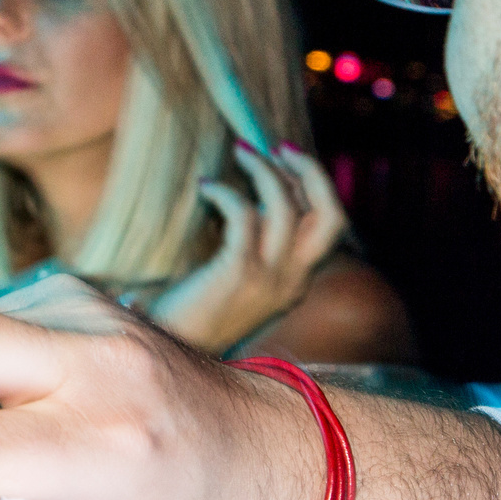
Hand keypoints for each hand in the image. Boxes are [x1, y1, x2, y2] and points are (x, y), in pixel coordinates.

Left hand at [150, 142, 346, 353]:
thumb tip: (251, 201)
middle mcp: (293, 281)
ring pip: (287, 207)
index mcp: (297, 283)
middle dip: (312, 171)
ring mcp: (269, 279)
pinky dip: (227, 192)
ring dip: (265, 170)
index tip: (288, 160)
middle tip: (279, 146)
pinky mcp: (238, 273)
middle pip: (331, 214)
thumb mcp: (239, 284)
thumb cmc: (194, 314)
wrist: (169, 353)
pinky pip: (244, 216)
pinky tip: (206, 187)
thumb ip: (256, 251)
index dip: (315, 185)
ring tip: (239, 152)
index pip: (331, 226)